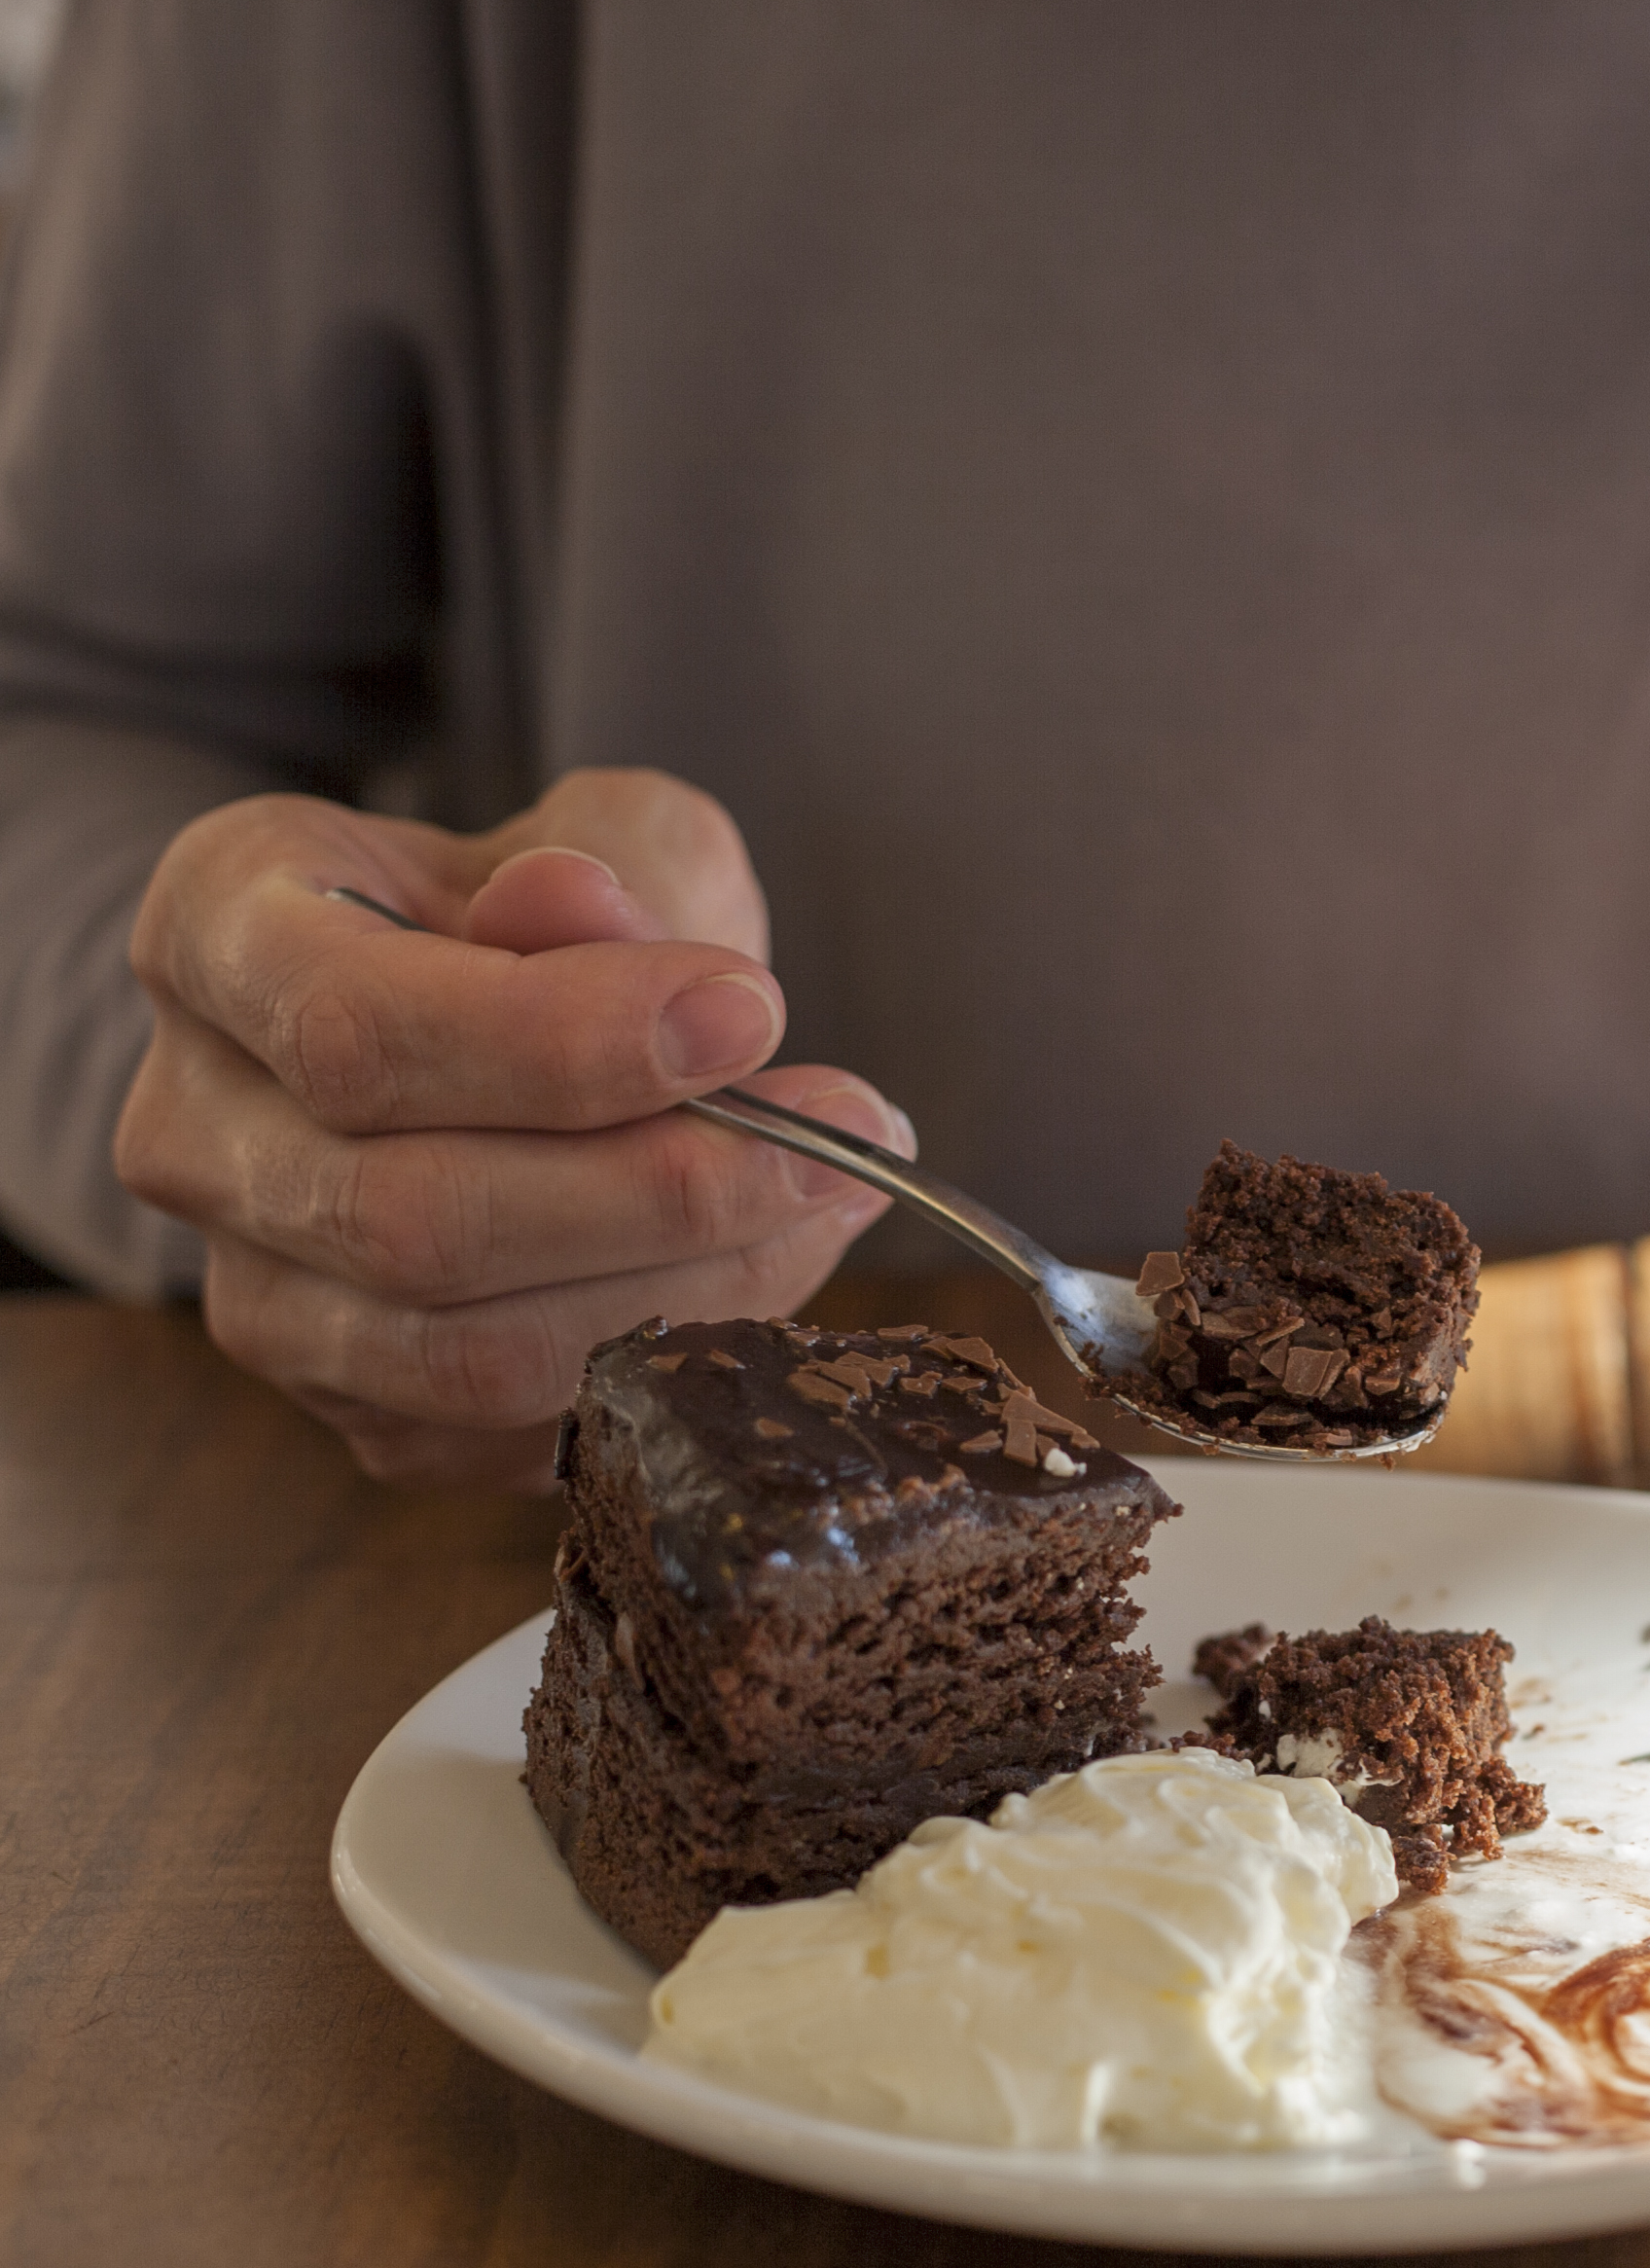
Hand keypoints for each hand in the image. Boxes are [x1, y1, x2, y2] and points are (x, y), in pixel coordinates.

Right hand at [111, 769, 910, 1488]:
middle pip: (411, 1214)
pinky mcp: (356, 1408)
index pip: (353, 1025)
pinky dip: (672, 1363)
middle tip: (840, 1132)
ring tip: (830, 1194)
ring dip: (691, 1288)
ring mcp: (257, 1287)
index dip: (559, 1038)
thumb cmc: (556, 916)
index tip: (747, 1009)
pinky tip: (771, 1268)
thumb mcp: (607, 835)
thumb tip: (576, 905)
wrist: (515, 1026)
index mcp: (216, 930)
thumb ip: (609, 865)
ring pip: (471, 1351)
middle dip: (662, 1188)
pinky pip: (519, 1431)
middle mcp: (192, 1124)